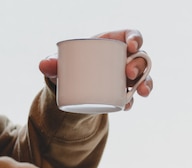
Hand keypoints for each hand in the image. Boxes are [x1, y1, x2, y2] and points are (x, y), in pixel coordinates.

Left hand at [39, 29, 153, 110]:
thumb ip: (53, 64)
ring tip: (141, 92)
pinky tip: (128, 105)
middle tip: (128, 74)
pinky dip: (133, 100)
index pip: (132, 36)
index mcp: (115, 43)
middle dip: (139, 66)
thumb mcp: (63, 64)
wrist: (73, 89)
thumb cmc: (71, 67)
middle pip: (141, 58)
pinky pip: (135, 95)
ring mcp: (128, 76)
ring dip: (146, 84)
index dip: (136, 39)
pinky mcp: (126, 92)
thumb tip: (44, 64)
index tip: (131, 47)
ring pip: (144, 77)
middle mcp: (126, 59)